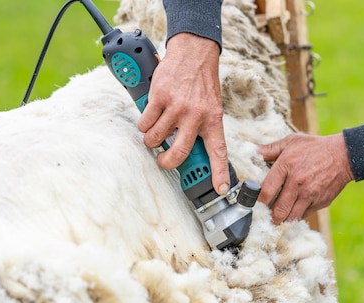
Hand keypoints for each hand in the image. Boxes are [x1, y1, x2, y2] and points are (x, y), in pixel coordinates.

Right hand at [138, 33, 229, 194]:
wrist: (194, 52)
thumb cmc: (202, 83)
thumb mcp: (212, 107)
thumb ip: (204, 128)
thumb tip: (193, 152)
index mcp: (213, 121)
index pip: (218, 152)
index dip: (218, 173)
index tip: (219, 189)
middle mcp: (196, 116)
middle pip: (177, 153)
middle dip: (165, 162)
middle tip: (163, 160)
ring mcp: (177, 107)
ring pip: (155, 138)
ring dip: (151, 140)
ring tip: (155, 132)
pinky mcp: (159, 97)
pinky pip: (145, 122)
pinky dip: (143, 124)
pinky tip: (149, 117)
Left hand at [257, 132, 353, 223]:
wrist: (345, 155)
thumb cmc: (316, 147)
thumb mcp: (292, 141)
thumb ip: (270, 149)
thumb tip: (254, 152)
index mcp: (287, 167)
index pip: (266, 192)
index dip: (257, 201)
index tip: (254, 203)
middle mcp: (297, 183)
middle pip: (277, 211)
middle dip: (269, 216)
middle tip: (265, 214)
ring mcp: (310, 195)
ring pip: (290, 217)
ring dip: (282, 219)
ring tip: (277, 215)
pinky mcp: (320, 202)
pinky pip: (303, 216)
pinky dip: (296, 216)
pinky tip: (292, 210)